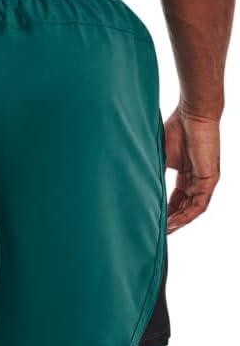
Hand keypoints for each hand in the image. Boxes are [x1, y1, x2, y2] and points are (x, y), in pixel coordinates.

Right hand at [164, 108, 219, 233]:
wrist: (193, 113)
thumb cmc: (176, 127)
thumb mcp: (160, 157)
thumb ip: (153, 173)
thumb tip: (135, 189)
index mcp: (186, 173)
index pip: (176, 199)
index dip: (165, 211)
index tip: (152, 221)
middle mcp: (196, 179)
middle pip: (184, 207)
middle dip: (171, 221)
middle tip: (156, 232)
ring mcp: (204, 180)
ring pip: (192, 209)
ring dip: (179, 222)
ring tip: (164, 232)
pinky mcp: (210, 179)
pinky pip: (199, 204)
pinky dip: (187, 215)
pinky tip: (174, 223)